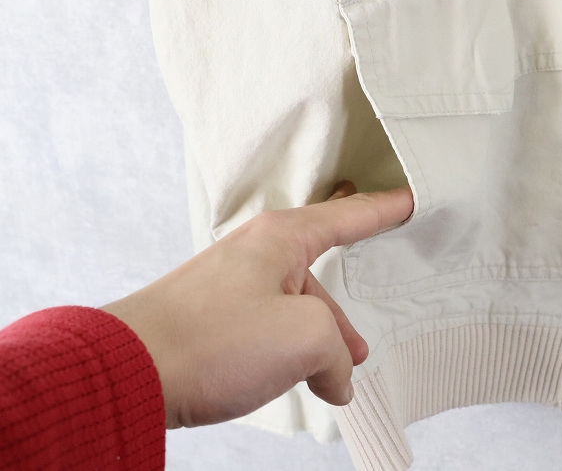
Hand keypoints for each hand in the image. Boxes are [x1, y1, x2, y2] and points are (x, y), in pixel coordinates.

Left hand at [100, 180, 413, 428]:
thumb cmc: (209, 340)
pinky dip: (286, 354)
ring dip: (315, 345)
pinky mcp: (213, 316)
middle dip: (342, 320)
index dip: (388, 209)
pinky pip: (266, 328)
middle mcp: (256, 253)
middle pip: (320, 276)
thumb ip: (338, 350)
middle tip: (359, 349)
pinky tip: (292, 381)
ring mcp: (231, 284)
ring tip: (328, 380)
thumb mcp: (304, 338)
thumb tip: (335, 374)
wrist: (129, 370)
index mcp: (282, 237)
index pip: (350, 216)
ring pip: (294, 309)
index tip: (412, 198)